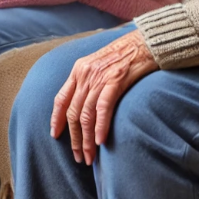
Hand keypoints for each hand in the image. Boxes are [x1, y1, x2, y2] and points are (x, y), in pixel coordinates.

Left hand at [51, 29, 157, 165]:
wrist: (142, 42)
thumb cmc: (123, 55)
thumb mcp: (98, 64)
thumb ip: (88, 80)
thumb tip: (83, 104)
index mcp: (78, 69)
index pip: (60, 98)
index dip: (56, 118)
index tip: (55, 135)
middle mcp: (85, 74)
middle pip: (73, 112)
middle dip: (74, 138)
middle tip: (78, 156)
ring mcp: (99, 78)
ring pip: (86, 115)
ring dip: (87, 139)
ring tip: (89, 156)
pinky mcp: (115, 81)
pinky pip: (103, 108)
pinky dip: (100, 126)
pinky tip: (100, 141)